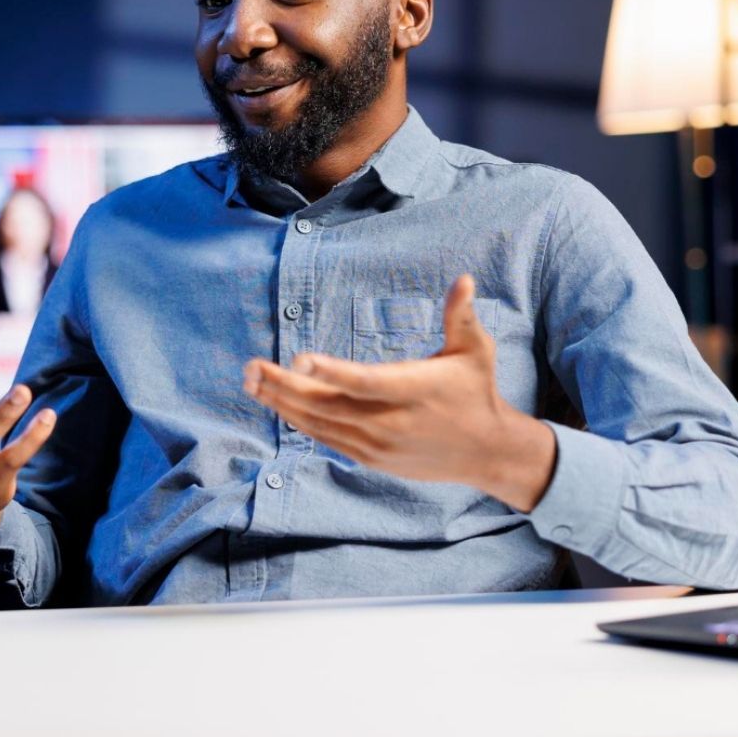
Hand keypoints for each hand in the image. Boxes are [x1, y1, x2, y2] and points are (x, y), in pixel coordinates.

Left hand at [242, 275, 555, 511]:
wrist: (486, 452)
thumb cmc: (476, 391)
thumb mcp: (475, 350)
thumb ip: (460, 315)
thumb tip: (463, 278)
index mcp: (414, 390)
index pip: (366, 381)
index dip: (331, 372)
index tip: (298, 358)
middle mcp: (391, 421)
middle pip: (329, 405)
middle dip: (285, 385)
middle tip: (251, 367)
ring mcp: (378, 444)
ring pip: (321, 424)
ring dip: (283, 403)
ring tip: (251, 382)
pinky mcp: (371, 458)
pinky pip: (327, 438)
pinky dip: (300, 421)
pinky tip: (277, 403)